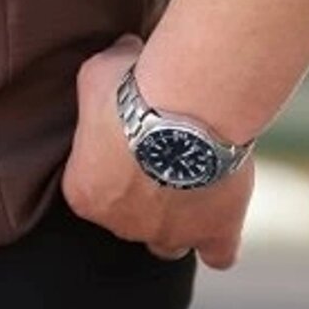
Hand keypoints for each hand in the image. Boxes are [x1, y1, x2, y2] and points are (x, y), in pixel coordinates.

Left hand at [59, 33, 256, 271]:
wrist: (186, 105)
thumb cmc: (135, 86)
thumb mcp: (100, 71)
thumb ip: (103, 75)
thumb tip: (121, 53)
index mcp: (85, 192)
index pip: (92, 189)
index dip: (109, 165)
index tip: (127, 138)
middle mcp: (122, 224)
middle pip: (130, 220)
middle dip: (143, 195)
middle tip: (162, 157)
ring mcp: (169, 234)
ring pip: (168, 245)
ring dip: (176, 223)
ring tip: (191, 187)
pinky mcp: (214, 233)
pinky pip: (219, 255)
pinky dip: (221, 242)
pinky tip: (223, 219)